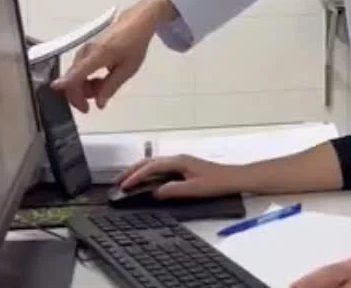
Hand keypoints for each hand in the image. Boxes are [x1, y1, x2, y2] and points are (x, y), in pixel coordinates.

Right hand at [51, 0, 170, 111]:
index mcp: (98, 55)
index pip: (77, 72)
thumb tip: (99, 103)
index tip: (61, 92)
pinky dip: (86, 79)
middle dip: (80, 95)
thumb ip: (111, 87)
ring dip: (84, 87)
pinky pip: (80, 69)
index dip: (68, 85)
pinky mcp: (86, 51)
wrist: (135, 24)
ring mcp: (85, 50)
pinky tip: (99, 81)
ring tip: (102, 89)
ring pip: (76, 75)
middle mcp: (87, 52)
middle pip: (73, 78)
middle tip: (91, 105)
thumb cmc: (134, 43)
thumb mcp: (127, 69)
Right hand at [116, 155, 242, 198]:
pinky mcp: (183, 167)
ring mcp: (180, 162)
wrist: (233, 178)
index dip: (136, 177)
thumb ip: (173, 190)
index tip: (123, 186)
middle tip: (117, 182)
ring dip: (139, 171)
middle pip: (149, 162)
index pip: (151, 167)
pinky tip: (145, 181)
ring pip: (154, 164)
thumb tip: (155, 192)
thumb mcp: (193, 189)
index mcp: (178, 161)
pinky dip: (148, 173)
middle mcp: (177, 158)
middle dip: (132, 171)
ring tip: (126, 181)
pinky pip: (160, 167)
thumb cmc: (216, 183)